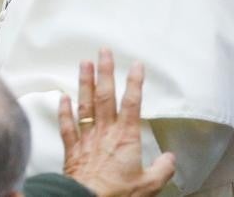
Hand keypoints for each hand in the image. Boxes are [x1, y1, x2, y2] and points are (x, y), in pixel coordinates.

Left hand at [59, 49, 175, 196]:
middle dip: (105, 72)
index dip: (135, 83)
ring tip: (84, 63)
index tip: (136, 64)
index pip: (132, 104)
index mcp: (126, 138)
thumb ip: (162, 170)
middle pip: (105, 96)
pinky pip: (67, 125)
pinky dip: (64, 110)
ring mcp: (86, 138)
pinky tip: (62, 96)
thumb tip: (170, 159)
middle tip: (104, 51)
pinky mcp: (72, 148)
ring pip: (85, 104)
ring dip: (85, 83)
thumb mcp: (149, 185)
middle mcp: (105, 132)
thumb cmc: (117, 193)